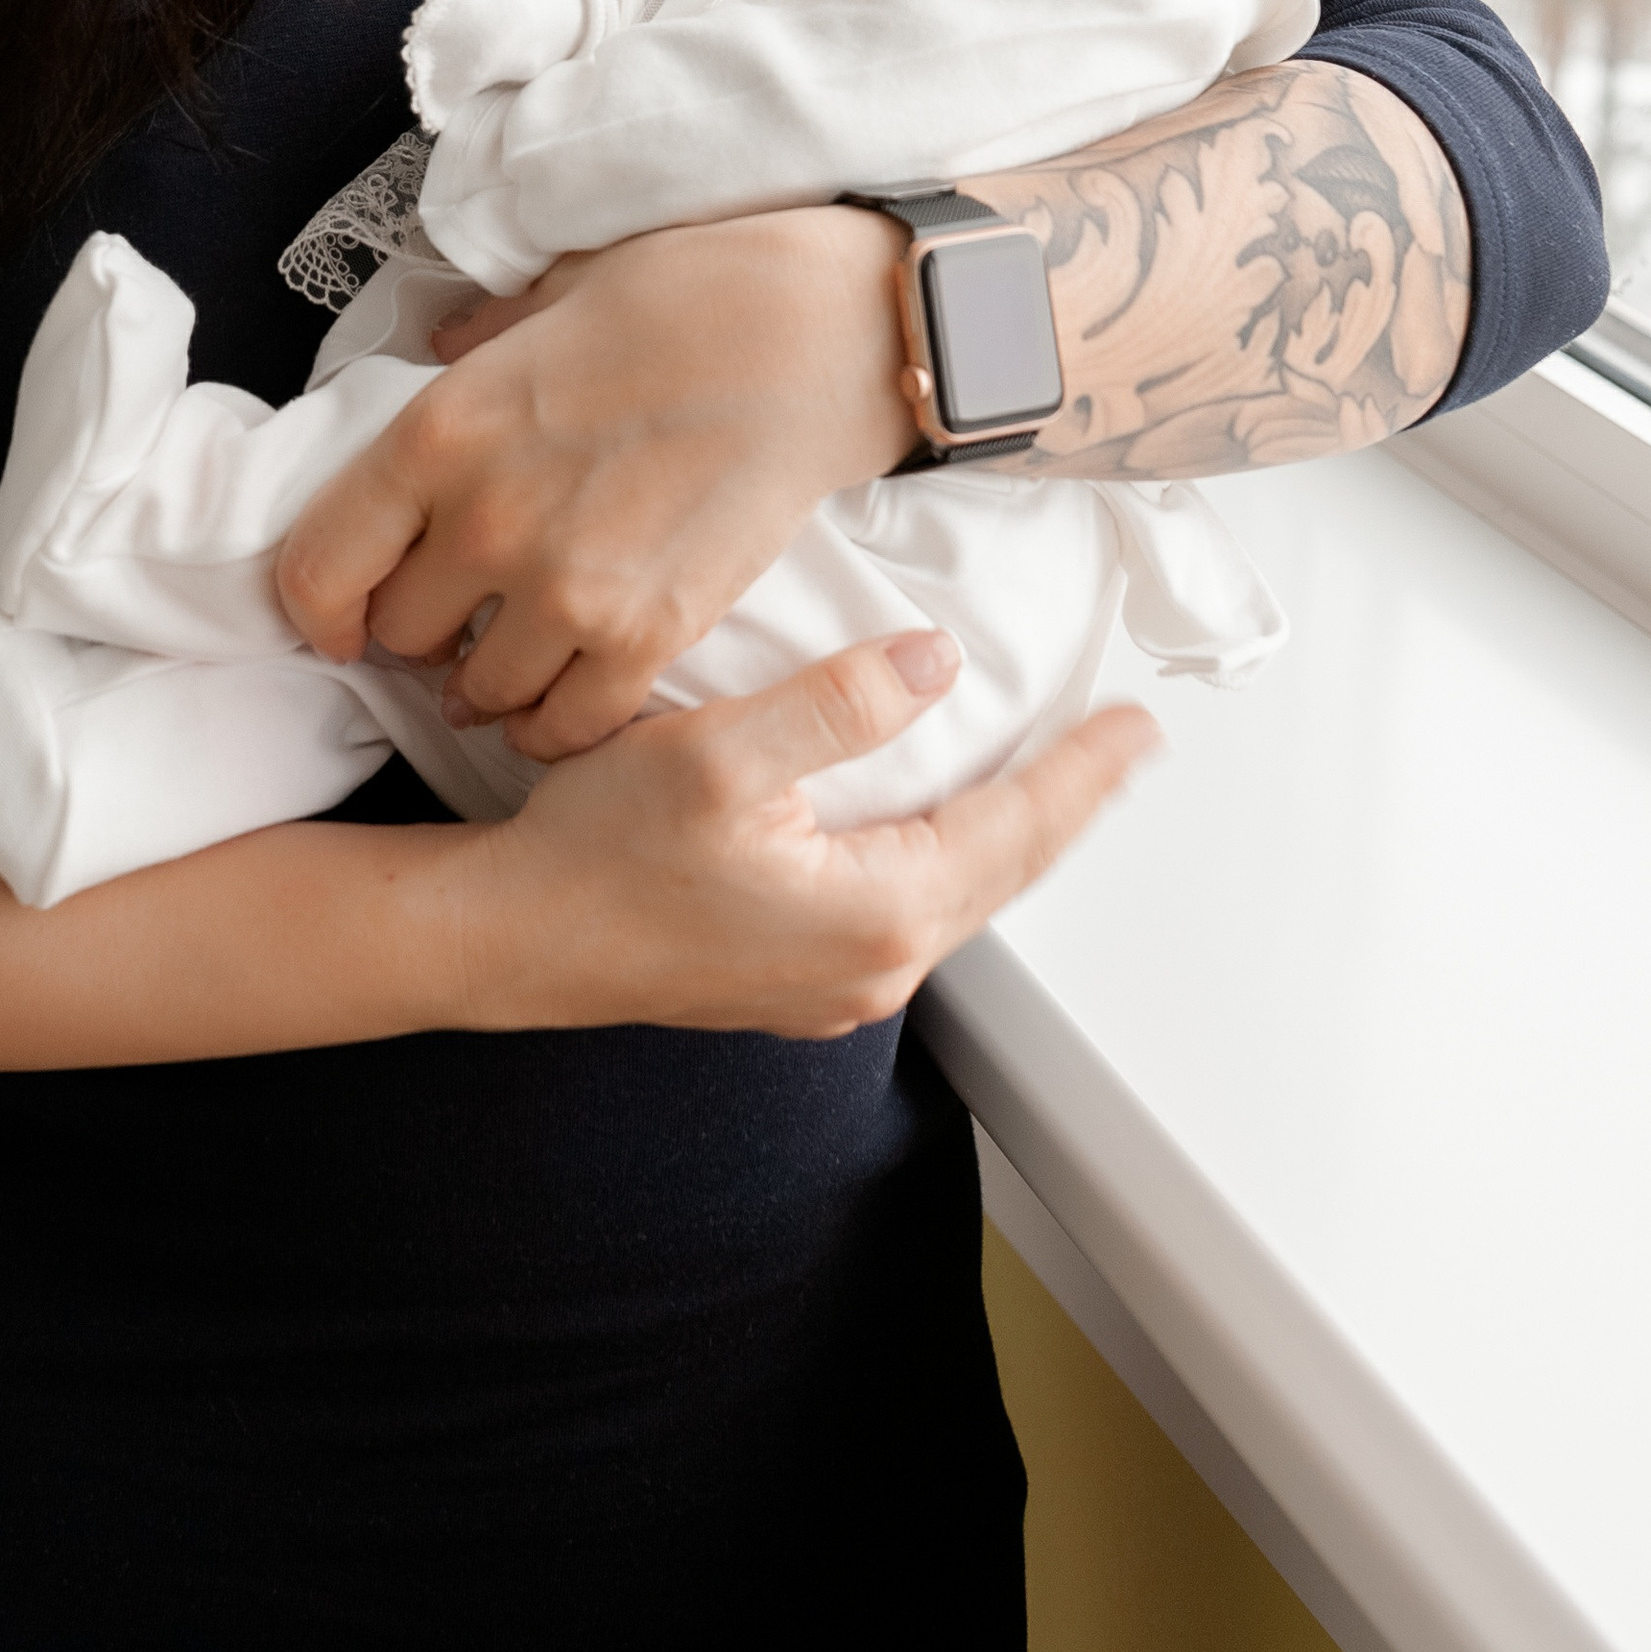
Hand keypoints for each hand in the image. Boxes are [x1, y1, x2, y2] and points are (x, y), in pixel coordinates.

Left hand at [273, 207, 920, 758]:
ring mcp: (566, 590)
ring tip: (508, 660)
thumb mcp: (552, 295)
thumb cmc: (688, 294)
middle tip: (450, 616)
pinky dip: (557, 724)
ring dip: (484, 683)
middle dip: (414, 629)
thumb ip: (479, 345)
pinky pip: (567, 725)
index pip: (316, 566)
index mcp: (440, 432)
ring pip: (475, 693)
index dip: (316, 607)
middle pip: (397, 634)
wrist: (818, 337)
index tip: (339, 616)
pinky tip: (566, 699)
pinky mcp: (647, 636)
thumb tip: (442, 349)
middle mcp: (484, 523)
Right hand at [453, 630, 1161, 1037]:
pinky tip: (934, 828)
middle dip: (1063, 806)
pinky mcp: (790, 982)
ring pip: (952, 895)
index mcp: (876, 910)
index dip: (1083, 772)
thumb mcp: (718, 753)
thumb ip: (837, 705)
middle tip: (1118, 750)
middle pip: (1000, 872)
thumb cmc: (597, 852)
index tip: (1142, 729)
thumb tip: (936, 665)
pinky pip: (902, 911)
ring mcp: (829, 986)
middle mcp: (871, 966)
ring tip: (1045, 780)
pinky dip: (940, 862)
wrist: (508, 941)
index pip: (1016, 829)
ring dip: (1001, 835)